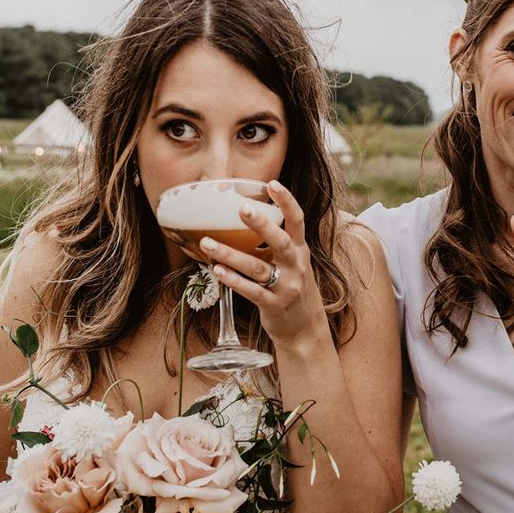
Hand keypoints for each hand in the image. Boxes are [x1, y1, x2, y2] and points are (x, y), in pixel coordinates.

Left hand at [199, 180, 328, 349]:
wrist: (306, 328)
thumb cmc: (292, 288)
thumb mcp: (292, 262)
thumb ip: (274, 243)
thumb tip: (245, 218)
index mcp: (300, 250)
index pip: (297, 220)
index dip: (287, 201)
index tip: (272, 184)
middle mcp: (296, 266)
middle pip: (280, 241)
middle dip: (262, 224)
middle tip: (242, 208)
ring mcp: (286, 287)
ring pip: (257, 268)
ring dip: (231, 255)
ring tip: (207, 243)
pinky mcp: (274, 306)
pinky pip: (252, 292)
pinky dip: (233, 281)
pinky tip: (217, 271)